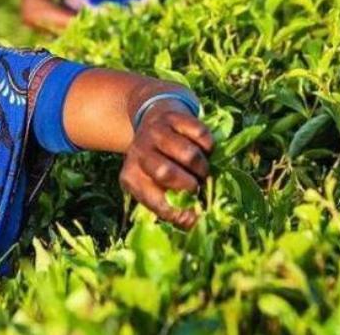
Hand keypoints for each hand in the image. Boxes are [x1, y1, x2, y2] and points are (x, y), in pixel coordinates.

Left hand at [119, 101, 213, 228]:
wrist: (153, 119)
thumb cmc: (159, 163)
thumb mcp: (157, 186)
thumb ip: (173, 206)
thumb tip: (197, 222)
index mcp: (131, 177)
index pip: (156, 202)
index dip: (179, 213)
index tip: (195, 216)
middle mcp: (138, 153)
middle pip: (166, 173)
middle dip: (190, 184)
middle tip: (198, 186)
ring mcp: (154, 132)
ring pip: (188, 154)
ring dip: (203, 166)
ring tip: (202, 170)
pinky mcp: (172, 116)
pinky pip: (200, 135)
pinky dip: (208, 146)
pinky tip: (202, 149)